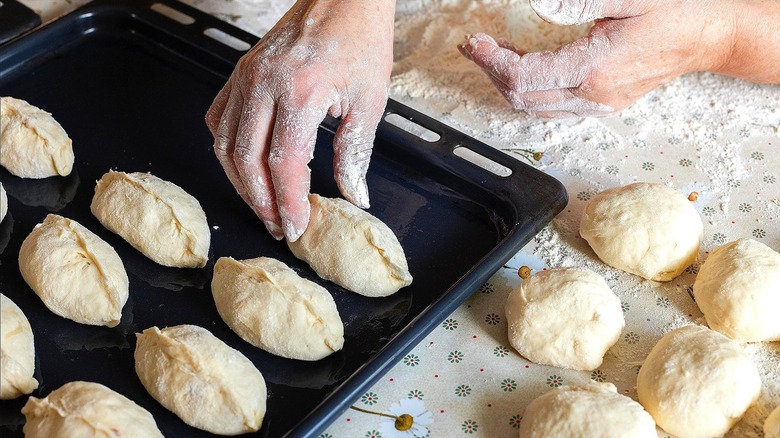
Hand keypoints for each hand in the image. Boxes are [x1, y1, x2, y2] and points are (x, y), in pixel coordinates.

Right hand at [206, 0, 395, 240]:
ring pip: (225, 144)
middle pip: (246, 160)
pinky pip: (218, 118)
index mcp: (300, 91)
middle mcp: (264, 84)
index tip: (297, 226)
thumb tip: (354, 195)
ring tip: (263, 205)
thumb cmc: (361, 41)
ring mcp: (246, 76)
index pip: (284, 164)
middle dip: (261, 202)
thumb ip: (355, 153)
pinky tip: (244, 166)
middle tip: (279, 225)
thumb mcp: (369, 101)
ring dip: (241, 182)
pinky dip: (226, 149)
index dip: (289, 203)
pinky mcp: (239, 72)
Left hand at [458, 0, 779, 117]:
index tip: (476, 42)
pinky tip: (522, 67)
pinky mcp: (601, 105)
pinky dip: (528, 90)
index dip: (492, 61)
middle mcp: (591, 95)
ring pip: (533, 107)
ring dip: (507, 83)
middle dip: (492, 72)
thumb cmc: (673, 13)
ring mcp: (596, 105)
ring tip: (493, 54)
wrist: (706, 37)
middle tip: (477, 46)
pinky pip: (551, 108)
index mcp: (593, 70)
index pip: (523, 77)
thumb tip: (538, 4)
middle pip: (521, 97)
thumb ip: (578, 1)